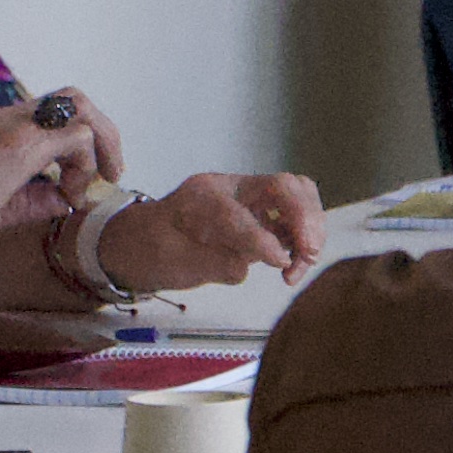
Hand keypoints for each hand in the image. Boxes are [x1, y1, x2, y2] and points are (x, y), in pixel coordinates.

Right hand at [0, 93, 105, 241]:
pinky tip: (69, 193)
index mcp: (3, 125)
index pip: (55, 111)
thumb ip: (42, 197)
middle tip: (110, 172)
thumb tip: (71, 199)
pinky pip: (77, 139)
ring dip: (99, 146)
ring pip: (81, 111)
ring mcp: (17, 125)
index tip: (88, 174)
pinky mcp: (24, 142)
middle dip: (102, 133)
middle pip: (74, 99)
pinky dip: (84, 166)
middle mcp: (11, 116)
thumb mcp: (10, 204)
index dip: (82, 138)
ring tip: (96, 181)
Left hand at [92, 170, 332, 293]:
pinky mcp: (261, 214)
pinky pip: (297, 213)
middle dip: (304, 220)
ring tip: (302, 263)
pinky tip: (295, 261)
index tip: (280, 266)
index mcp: (202, 196)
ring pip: (299, 194)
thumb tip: (250, 265)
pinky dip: (306, 235)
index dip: (263, 240)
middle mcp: (231, 189)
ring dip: (311, 228)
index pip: (239, 214)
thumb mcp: (171, 263)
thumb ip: (212, 263)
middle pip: (284, 186)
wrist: (141, 243)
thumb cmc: (150, 252)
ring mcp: (249, 199)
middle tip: (307, 256)